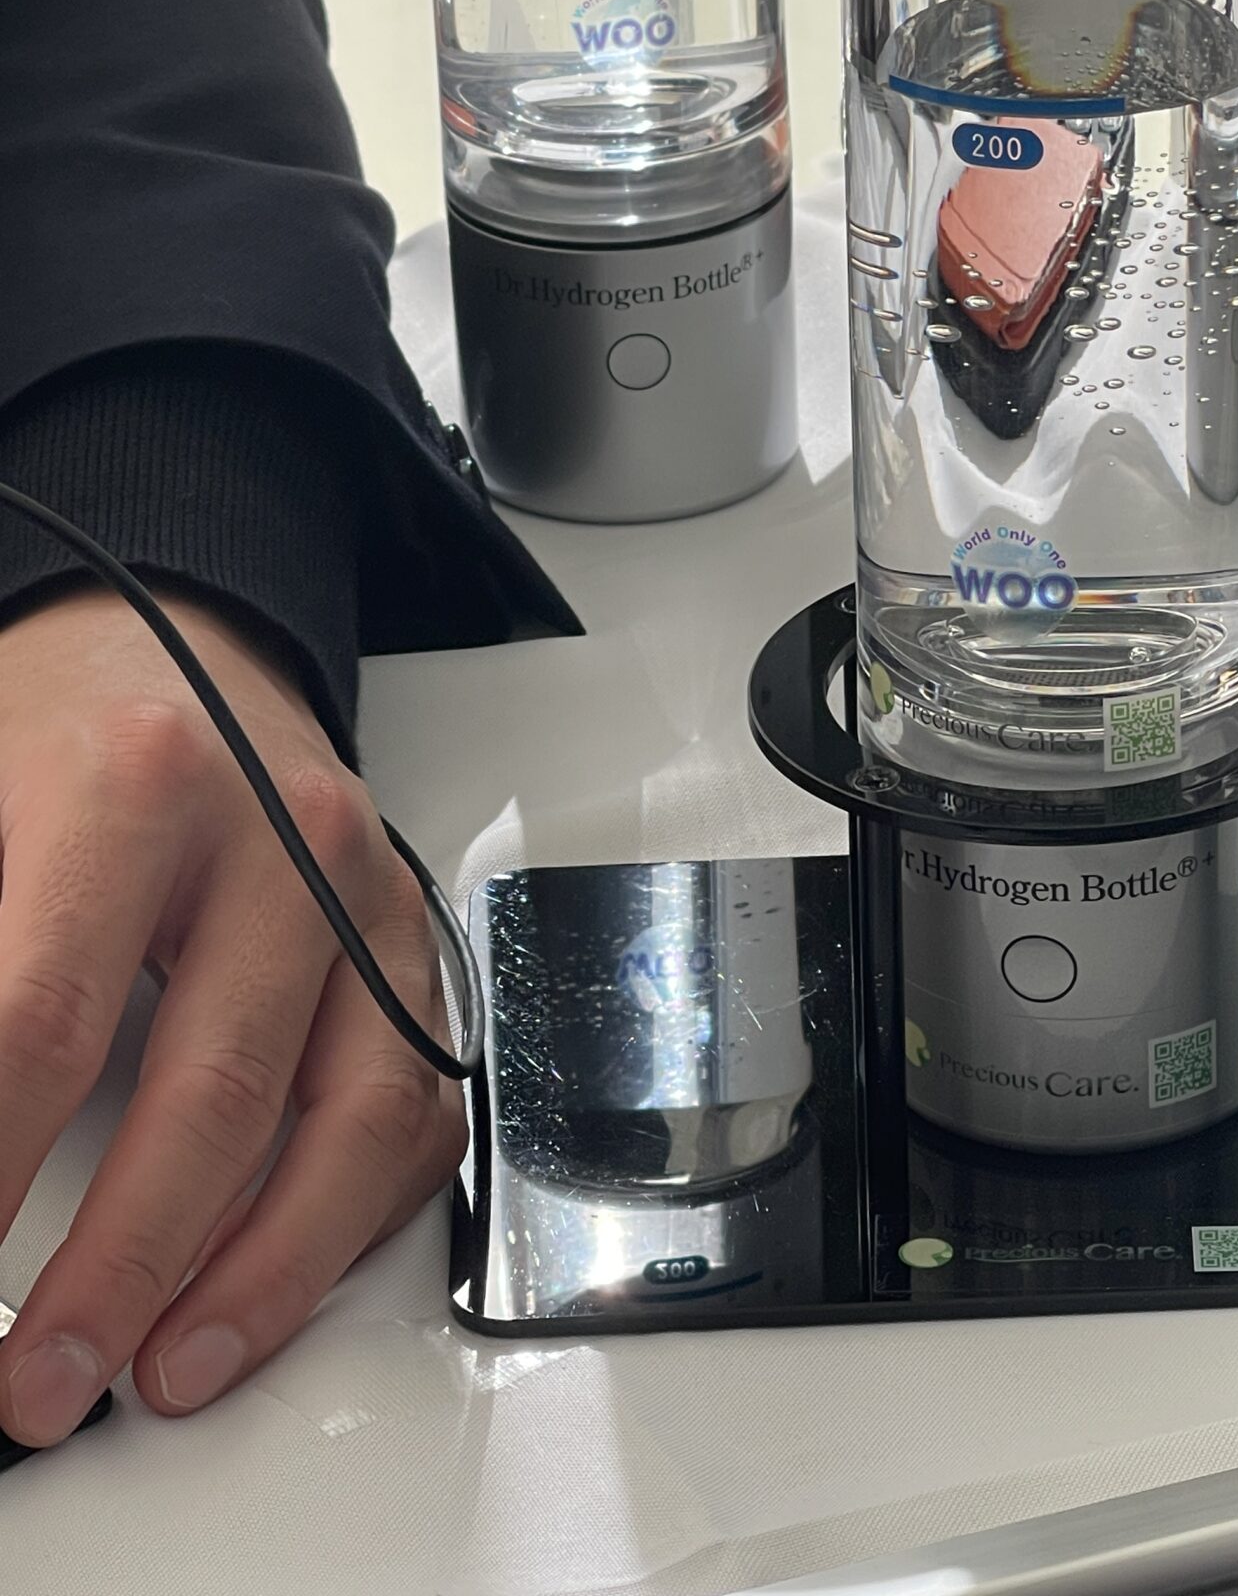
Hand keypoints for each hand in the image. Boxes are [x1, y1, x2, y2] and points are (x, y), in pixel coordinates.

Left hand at [0, 587, 464, 1440]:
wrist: (188, 646)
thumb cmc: (63, 728)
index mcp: (138, 782)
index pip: (43, 1014)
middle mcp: (282, 837)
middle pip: (213, 1091)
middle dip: (120, 1268)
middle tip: (37, 1378)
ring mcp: (365, 896)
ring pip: (352, 1118)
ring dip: (260, 1277)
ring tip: (168, 1369)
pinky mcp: (412, 947)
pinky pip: (413, 1112)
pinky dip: (350, 1224)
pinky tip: (265, 1289)